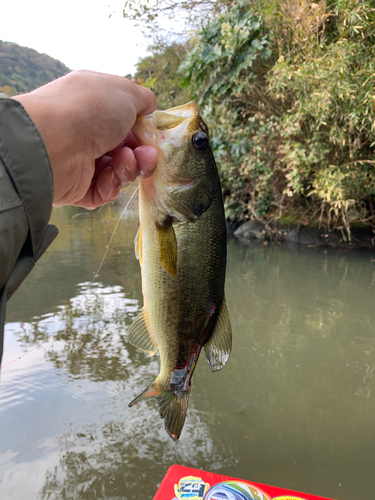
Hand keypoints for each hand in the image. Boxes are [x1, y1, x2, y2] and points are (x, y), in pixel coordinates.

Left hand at [14, 70, 157, 208]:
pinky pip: (104, 191)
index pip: (124, 122)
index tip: (152, 137)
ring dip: (128, 168)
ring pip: (118, 172)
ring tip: (125, 160)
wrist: (54, 141)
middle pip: (126, 150)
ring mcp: (80, 160)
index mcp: (94, 106)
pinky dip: (111, 185)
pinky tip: (108, 175)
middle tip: (147, 155)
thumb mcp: (126, 93)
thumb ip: (143, 100)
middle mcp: (86, 132)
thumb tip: (150, 108)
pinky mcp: (76, 188)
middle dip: (141, 154)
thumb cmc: (90, 109)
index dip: (142, 131)